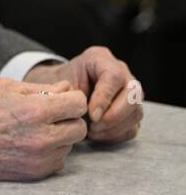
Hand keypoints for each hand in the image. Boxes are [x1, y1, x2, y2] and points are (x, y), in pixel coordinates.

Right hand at [0, 77, 87, 179]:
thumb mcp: (7, 88)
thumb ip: (42, 88)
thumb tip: (68, 90)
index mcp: (36, 111)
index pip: (78, 104)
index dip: (71, 99)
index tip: (60, 100)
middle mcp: (42, 137)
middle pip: (80, 127)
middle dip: (68, 119)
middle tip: (48, 115)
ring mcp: (40, 158)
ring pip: (70, 145)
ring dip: (59, 136)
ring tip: (33, 130)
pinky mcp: (35, 173)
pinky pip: (58, 160)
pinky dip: (50, 152)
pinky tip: (28, 144)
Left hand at [25, 47, 143, 143]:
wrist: (60, 91)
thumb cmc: (59, 85)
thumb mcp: (60, 83)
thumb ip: (72, 94)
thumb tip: (92, 115)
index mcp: (100, 59)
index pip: (114, 77)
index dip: (104, 99)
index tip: (92, 115)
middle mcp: (122, 73)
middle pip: (133, 95)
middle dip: (114, 116)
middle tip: (94, 126)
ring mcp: (130, 92)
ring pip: (136, 112)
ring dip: (115, 127)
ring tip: (93, 132)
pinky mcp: (131, 112)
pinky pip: (133, 126)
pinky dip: (117, 134)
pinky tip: (99, 135)